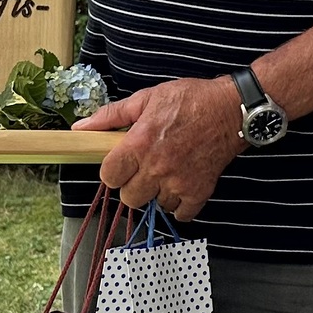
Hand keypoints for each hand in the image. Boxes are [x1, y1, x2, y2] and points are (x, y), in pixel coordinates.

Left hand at [73, 77, 246, 221]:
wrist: (231, 110)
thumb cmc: (190, 100)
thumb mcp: (147, 98)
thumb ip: (111, 116)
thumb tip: (81, 127)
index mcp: (140, 144)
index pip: (109, 177)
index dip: (113, 170)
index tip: (121, 164)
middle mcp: (157, 167)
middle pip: (129, 197)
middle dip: (133, 184)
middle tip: (145, 168)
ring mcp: (179, 182)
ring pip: (154, 206)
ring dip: (157, 193)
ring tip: (167, 171)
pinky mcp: (199, 192)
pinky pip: (180, 214)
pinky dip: (179, 204)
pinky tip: (181, 184)